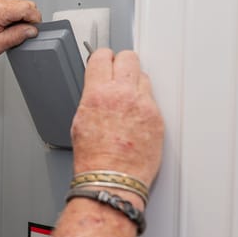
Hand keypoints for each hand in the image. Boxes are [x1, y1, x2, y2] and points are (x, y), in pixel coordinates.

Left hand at [0, 0, 40, 61]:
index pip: (28, 8)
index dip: (34, 21)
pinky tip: (6, 27)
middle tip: (20, 34)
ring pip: (21, 5)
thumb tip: (32, 30)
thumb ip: (17, 36)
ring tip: (10, 31)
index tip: (32, 32)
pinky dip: (15, 16)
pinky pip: (13, 6)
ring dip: (22, 18)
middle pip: (27, 4)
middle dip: (29, 19)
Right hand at [71, 49, 163, 188]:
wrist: (111, 179)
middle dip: (123, 63)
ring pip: (143, 77)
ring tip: (128, 100)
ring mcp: (143, 105)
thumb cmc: (94, 158)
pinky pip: (152, 99)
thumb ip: (92, 98)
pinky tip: (136, 118)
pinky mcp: (157, 118)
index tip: (104, 61)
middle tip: (120, 73)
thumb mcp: (80, 120)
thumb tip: (98, 88)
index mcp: (98, 94)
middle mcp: (122, 95)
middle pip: (129, 58)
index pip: (102, 57)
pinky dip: (145, 104)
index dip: (103, 58)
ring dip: (136, 84)